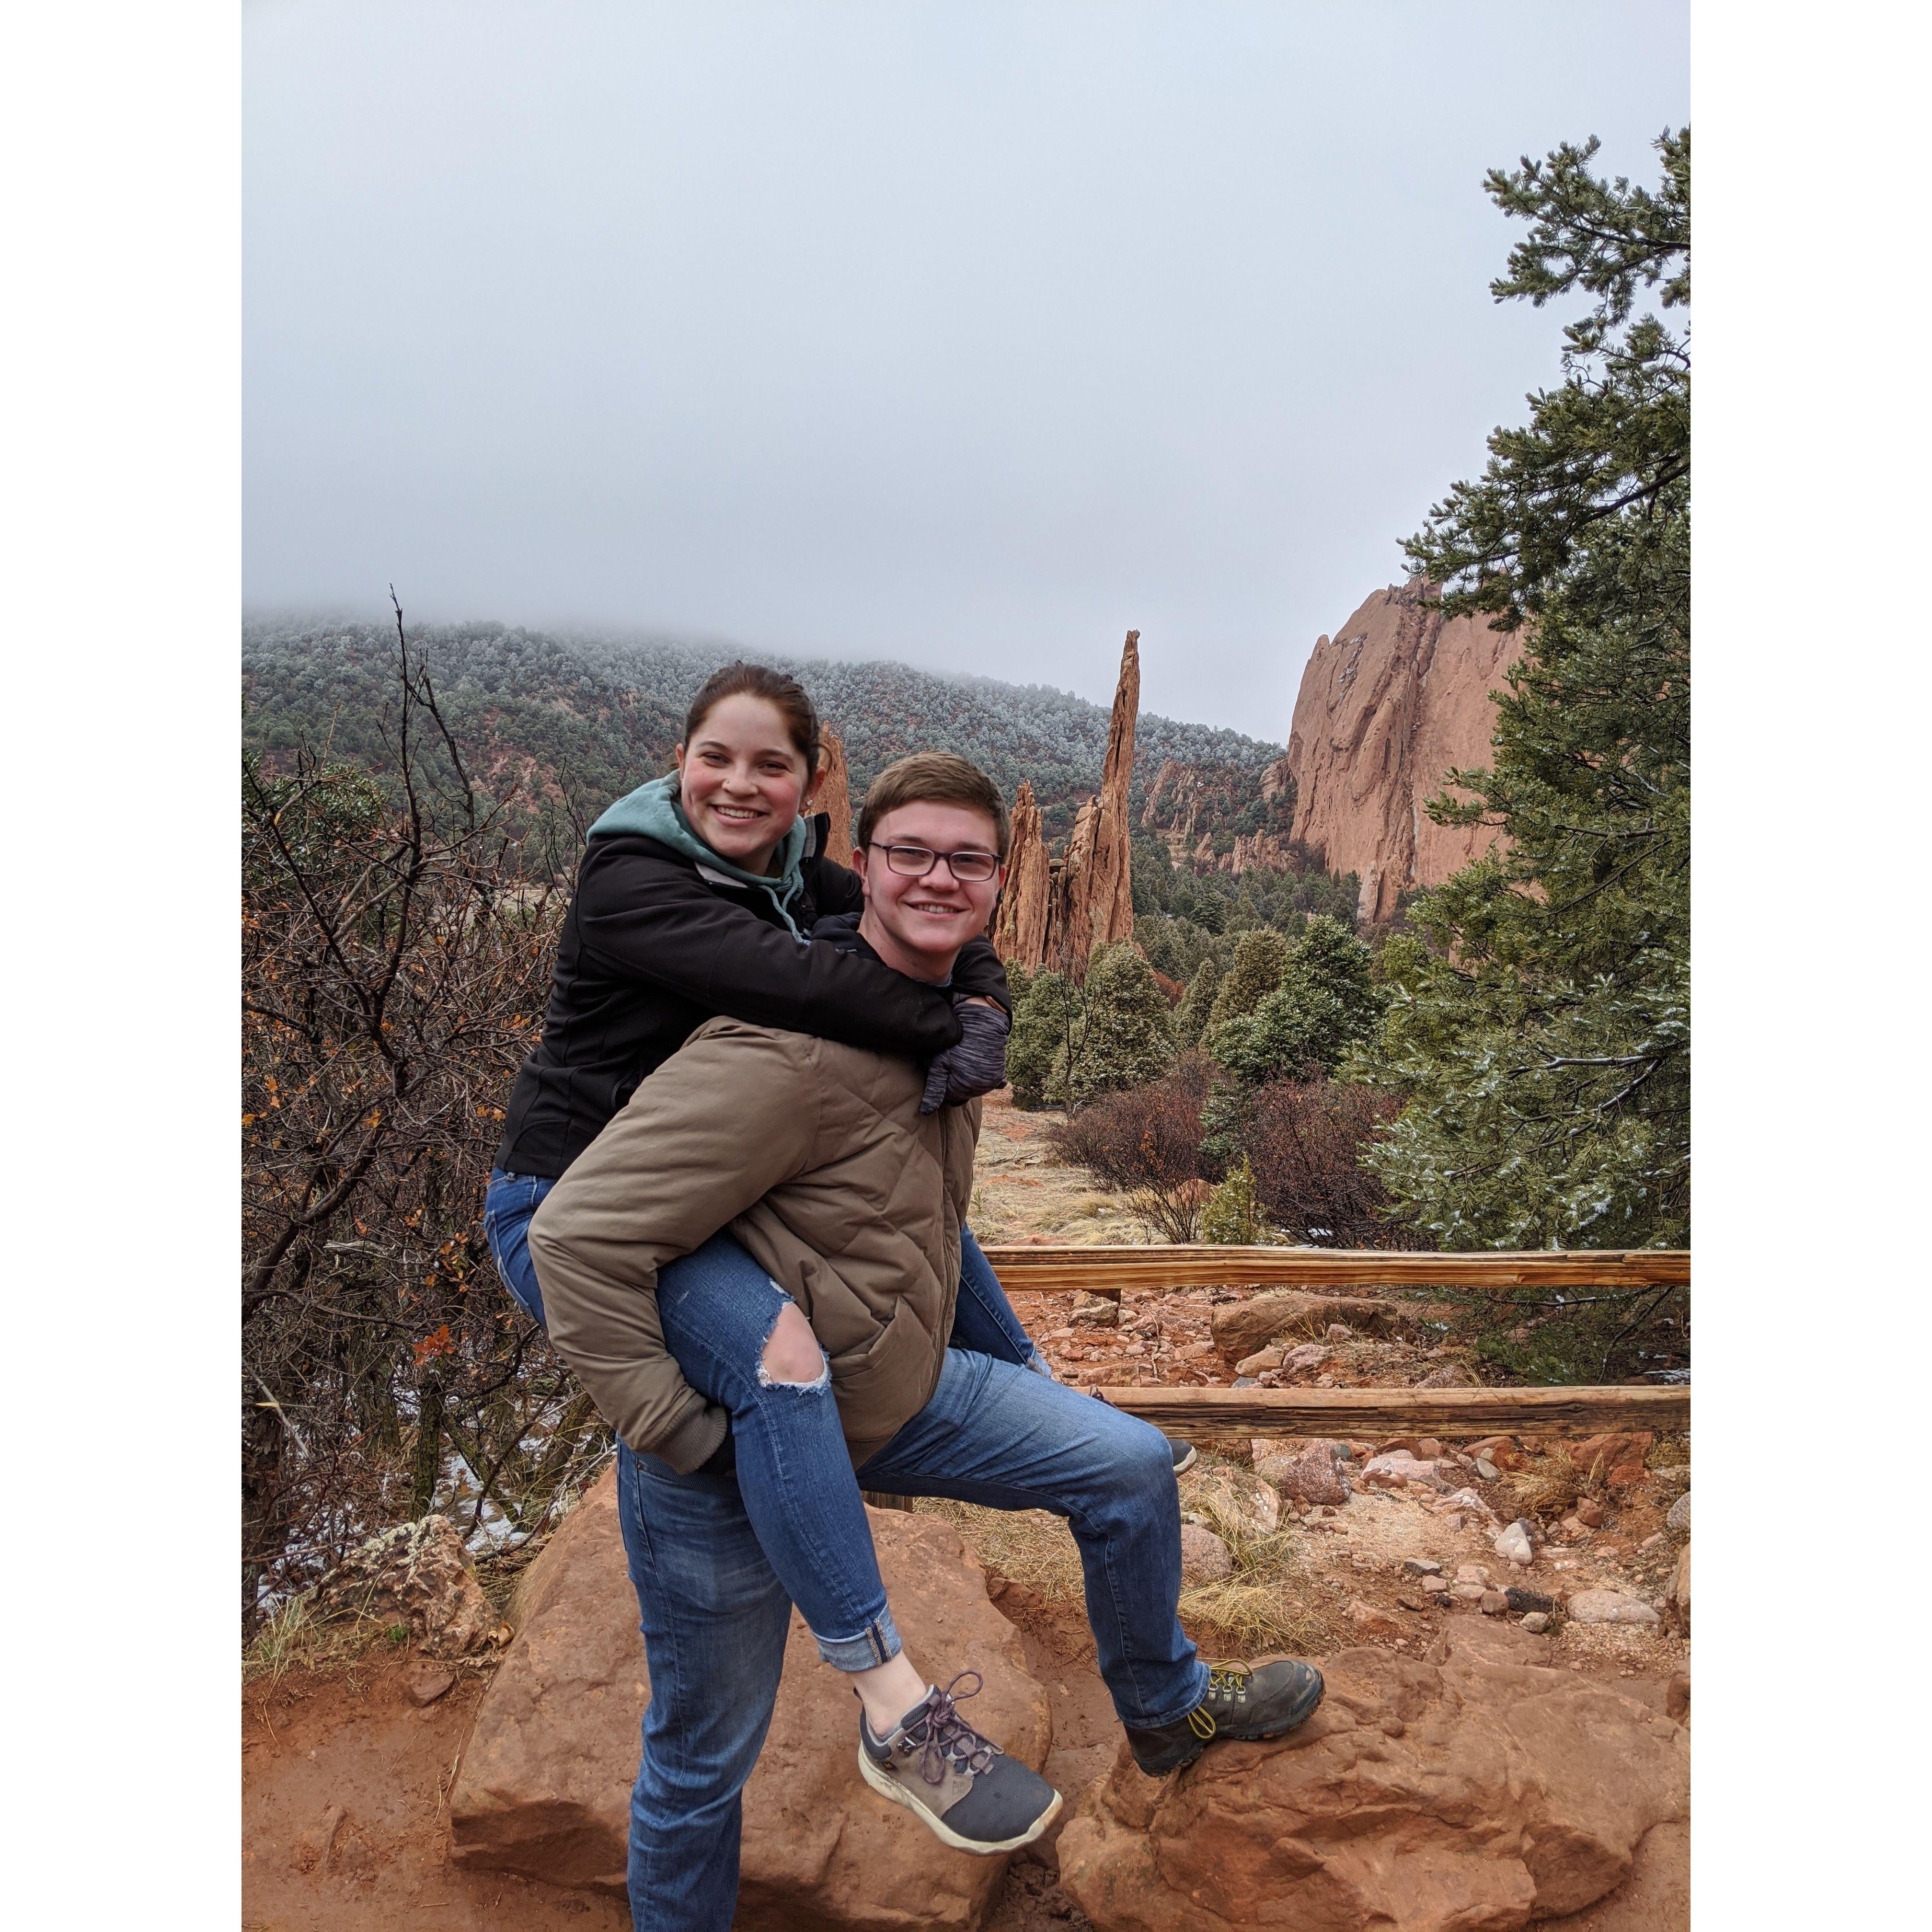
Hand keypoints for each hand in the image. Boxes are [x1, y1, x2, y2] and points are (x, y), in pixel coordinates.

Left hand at [919, 997, 1010, 1112]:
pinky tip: (977, 1066)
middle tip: (953, 1063)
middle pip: (962, 1094)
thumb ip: (934, 1089)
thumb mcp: (939, 1064)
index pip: (947, 1097)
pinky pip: (988, 1083)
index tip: (942, 1069)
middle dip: (956, 1083)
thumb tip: (925, 1112)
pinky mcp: (999, 1075)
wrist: (982, 1024)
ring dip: (968, 1081)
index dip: (943, 1084)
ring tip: (964, 1062)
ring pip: (974, 1089)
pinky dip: (982, 1077)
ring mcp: (990, 1083)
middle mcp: (978, 1090)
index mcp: (961, 1090)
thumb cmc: (956, 1042)